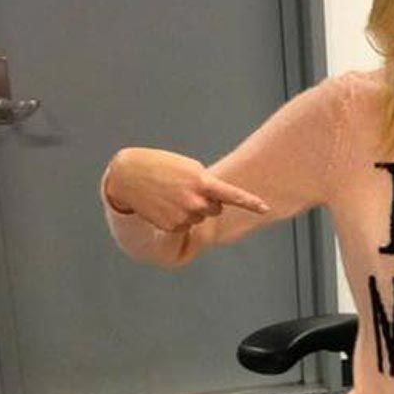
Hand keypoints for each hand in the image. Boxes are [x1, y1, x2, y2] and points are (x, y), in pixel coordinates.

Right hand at [105, 147, 269, 232]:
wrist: (127, 175)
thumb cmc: (160, 165)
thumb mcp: (187, 166)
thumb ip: (206, 182)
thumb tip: (216, 201)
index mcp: (202, 182)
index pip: (232, 195)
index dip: (250, 202)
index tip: (265, 208)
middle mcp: (196, 202)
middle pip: (215, 209)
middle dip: (205, 202)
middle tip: (184, 189)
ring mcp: (184, 216)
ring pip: (198, 218)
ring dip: (188, 209)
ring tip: (169, 195)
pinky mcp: (172, 227)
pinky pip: (183, 227)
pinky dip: (175, 219)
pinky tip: (162, 206)